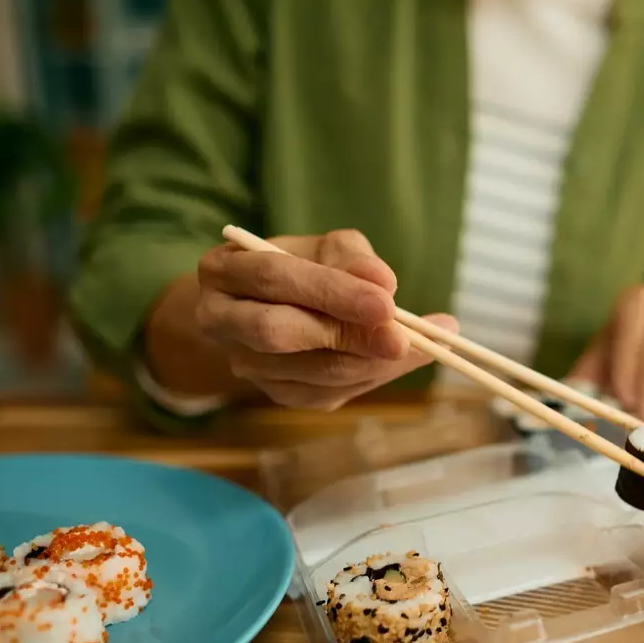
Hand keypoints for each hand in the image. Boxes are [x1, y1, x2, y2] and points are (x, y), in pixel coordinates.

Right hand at [193, 229, 456, 409]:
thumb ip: (351, 258)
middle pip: (279, 333)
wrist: (268, 308)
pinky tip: (401, 361)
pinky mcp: (274, 393)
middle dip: (346, 336)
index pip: (275, 278)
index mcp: (223, 270)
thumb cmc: (301, 267)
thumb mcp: (324, 248)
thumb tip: (384, 282)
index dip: (332, 292)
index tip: (385, 302)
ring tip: (422, 347)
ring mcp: (244, 364)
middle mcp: (221, 321)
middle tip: (402, 339)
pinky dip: (369, 378)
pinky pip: (324, 394)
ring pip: (308, 372)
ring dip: (369, 362)